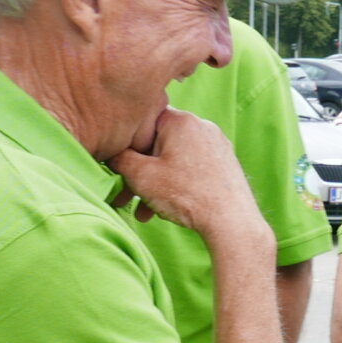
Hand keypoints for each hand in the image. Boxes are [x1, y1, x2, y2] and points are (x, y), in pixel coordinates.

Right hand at [114, 108, 267, 247]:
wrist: (232, 221)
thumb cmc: (187, 195)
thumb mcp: (142, 176)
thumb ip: (119, 159)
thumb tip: (109, 153)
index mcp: (180, 120)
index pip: (142, 121)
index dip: (125, 144)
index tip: (116, 166)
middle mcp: (201, 126)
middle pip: (157, 144)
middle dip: (138, 173)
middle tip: (123, 197)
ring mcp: (215, 144)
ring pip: (173, 160)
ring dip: (155, 184)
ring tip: (144, 212)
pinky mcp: (223, 163)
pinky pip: (190, 169)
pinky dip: (175, 185)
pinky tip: (166, 209)